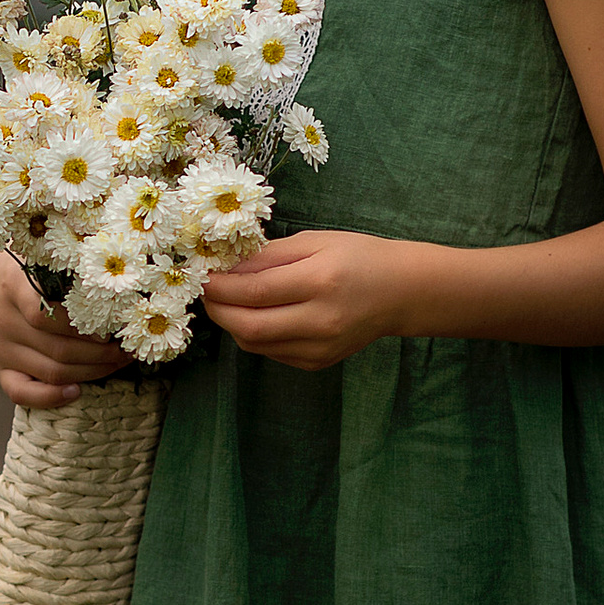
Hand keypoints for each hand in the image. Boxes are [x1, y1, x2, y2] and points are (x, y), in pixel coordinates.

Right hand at [0, 248, 128, 407]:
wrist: (3, 280)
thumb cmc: (40, 268)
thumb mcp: (52, 260)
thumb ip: (76, 273)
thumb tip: (121, 294)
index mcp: (13, 287)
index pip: (45, 316)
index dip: (82, 328)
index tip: (112, 327)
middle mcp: (3, 320)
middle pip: (58, 349)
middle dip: (101, 353)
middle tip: (127, 350)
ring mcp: (0, 347)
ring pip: (51, 372)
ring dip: (91, 371)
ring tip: (117, 363)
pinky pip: (22, 393)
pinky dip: (50, 397)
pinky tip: (77, 392)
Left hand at [200, 229, 413, 370]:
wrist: (401, 292)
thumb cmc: (358, 257)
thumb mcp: (315, 242)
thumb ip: (269, 256)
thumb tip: (227, 268)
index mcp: (320, 282)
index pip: (255, 292)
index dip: (220, 287)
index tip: (202, 276)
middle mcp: (320, 321)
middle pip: (249, 326)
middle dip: (218, 310)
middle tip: (208, 292)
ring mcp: (319, 348)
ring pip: (255, 344)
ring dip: (232, 324)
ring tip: (228, 302)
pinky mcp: (317, 362)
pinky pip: (271, 352)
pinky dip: (254, 335)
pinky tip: (256, 315)